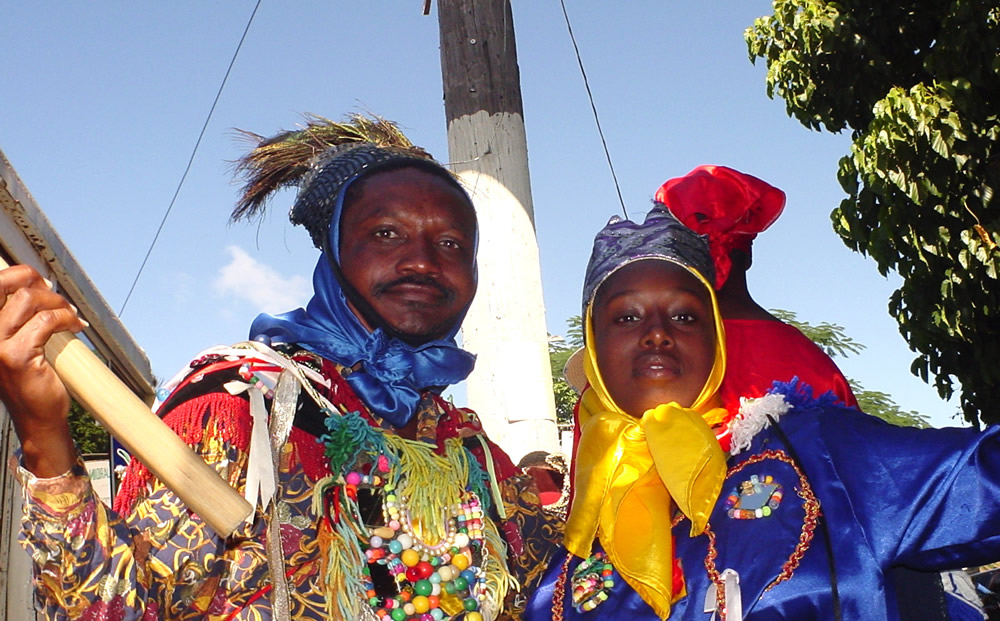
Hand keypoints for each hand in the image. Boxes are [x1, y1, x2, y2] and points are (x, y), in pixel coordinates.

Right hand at [0, 265, 86, 475]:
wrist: (37, 417)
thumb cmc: (30, 381)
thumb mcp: (18, 343)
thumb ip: (20, 318)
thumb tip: (37, 287)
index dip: (20, 275)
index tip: (41, 284)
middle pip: (8, 284)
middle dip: (39, 285)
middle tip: (58, 299)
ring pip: (29, 300)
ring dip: (58, 304)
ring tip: (70, 316)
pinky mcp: (16, 356)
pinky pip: (47, 321)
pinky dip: (66, 318)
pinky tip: (74, 327)